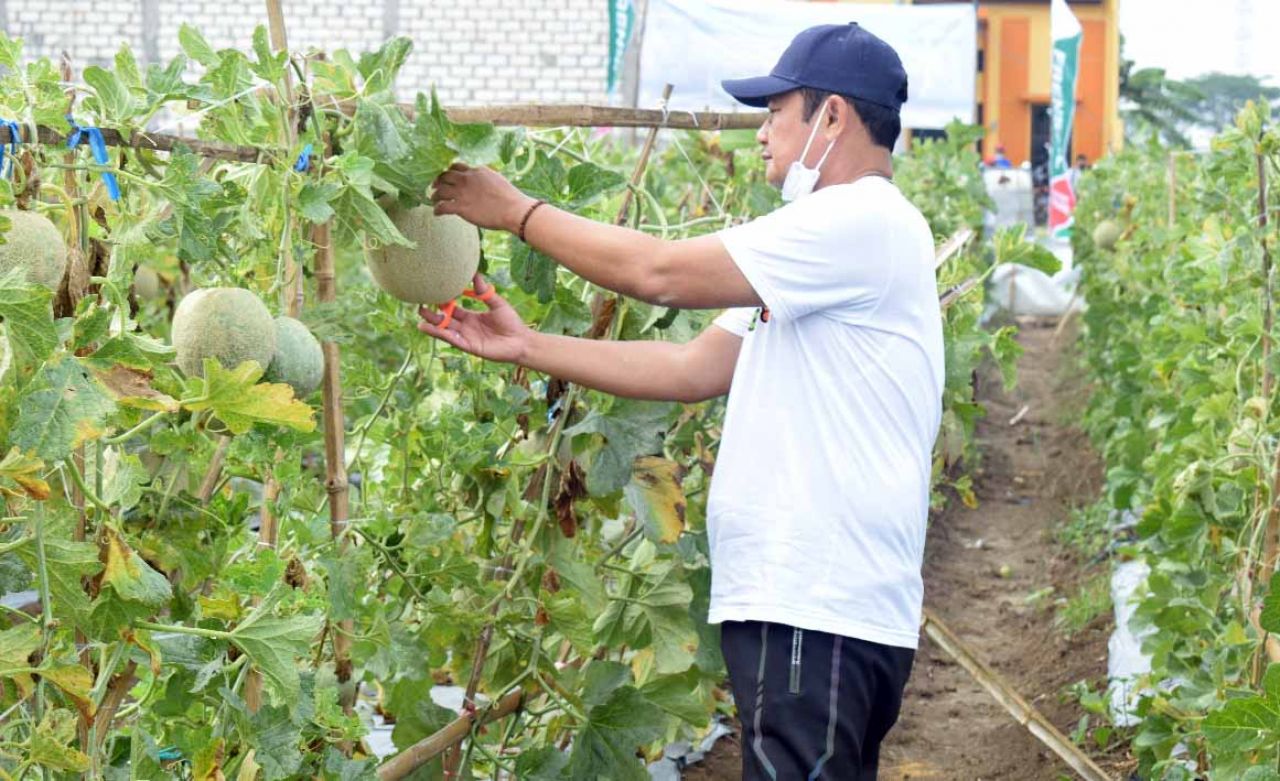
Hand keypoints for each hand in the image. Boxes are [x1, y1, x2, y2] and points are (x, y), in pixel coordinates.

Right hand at [416, 275, 530, 363]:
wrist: (521, 340)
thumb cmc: (511, 322)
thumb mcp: (497, 303)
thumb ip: (484, 291)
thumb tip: (475, 273)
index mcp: (471, 317)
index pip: (452, 309)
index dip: (443, 302)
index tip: (433, 292)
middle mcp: (465, 327)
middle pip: (444, 320)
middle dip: (432, 313)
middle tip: (419, 303)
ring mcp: (466, 337)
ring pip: (445, 330)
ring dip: (433, 324)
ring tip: (419, 317)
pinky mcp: (469, 346)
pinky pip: (452, 339)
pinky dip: (441, 334)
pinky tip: (429, 328)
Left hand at [432, 163, 535, 231]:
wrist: (512, 209)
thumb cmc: (510, 197)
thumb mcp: (497, 179)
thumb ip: (485, 178)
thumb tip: (482, 182)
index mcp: (476, 170)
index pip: (456, 167)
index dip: (449, 171)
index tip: (447, 177)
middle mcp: (466, 179)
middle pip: (444, 176)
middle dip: (438, 181)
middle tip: (434, 186)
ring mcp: (462, 193)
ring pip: (440, 191)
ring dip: (434, 196)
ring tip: (433, 200)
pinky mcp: (461, 207)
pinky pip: (442, 207)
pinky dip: (437, 210)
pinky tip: (436, 213)